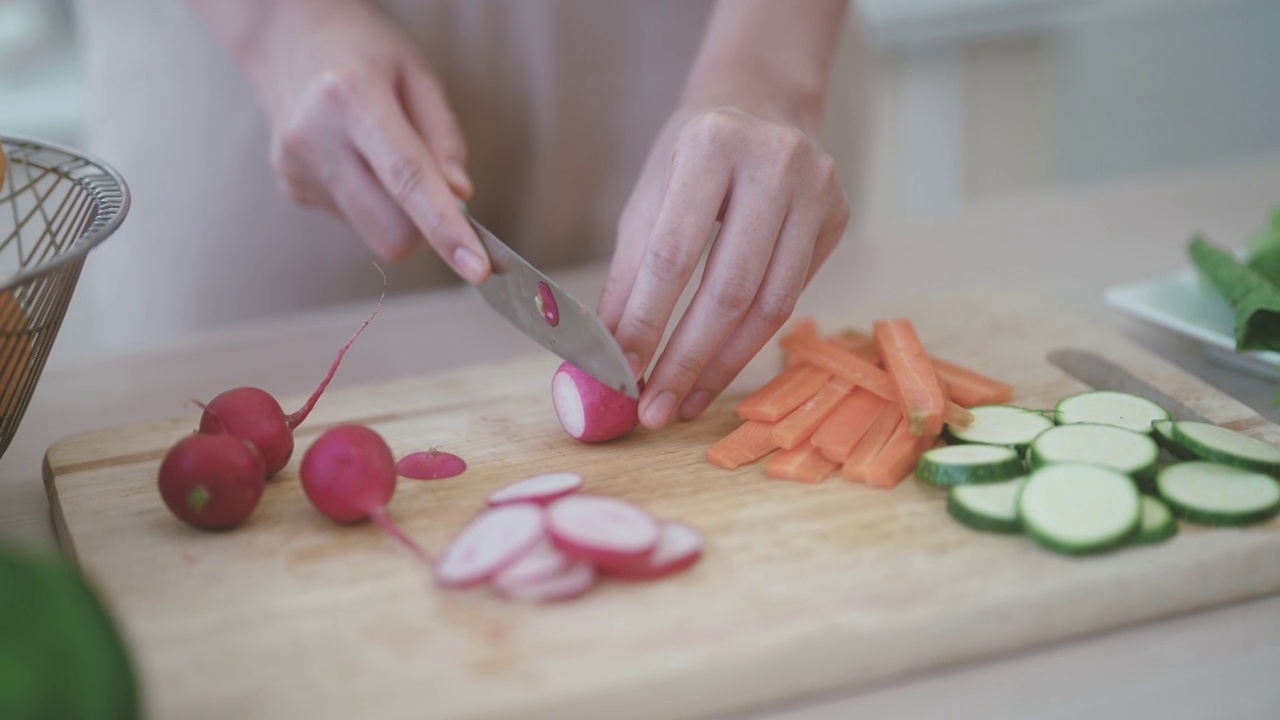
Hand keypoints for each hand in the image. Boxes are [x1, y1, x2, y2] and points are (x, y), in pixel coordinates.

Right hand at [220, 0, 488, 281]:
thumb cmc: (362, 50)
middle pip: (389, 229)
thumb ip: (443, 137)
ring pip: (373, 233)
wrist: (287, 37)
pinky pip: (354, 220)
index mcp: (351, 97)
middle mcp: (315, 136)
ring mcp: (296, 168)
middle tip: (438, 187)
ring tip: (383, 154)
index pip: (407, 179)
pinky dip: (371, 200)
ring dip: (398, 212)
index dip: (445, 229)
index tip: (477, 268)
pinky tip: (356, 156)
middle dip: (426, 227)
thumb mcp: (417, 73)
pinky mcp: (292, 188)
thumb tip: (460, 196)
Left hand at [598, 104, 849, 429]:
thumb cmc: (691, 156)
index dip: (648, 320)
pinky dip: (750, 342)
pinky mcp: (838, 217)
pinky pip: (792, 297)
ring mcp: (818, 189)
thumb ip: (630, 273)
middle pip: (730, 287)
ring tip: (684, 402)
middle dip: (687, 359)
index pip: (675, 252)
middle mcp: (776, 162)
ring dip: (721, 364)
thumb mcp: (648, 198)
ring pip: (771, 304)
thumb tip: (609, 354)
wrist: (760, 104)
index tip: (622, 373)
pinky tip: (717, 369)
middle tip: (655, 410)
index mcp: (712, 145)